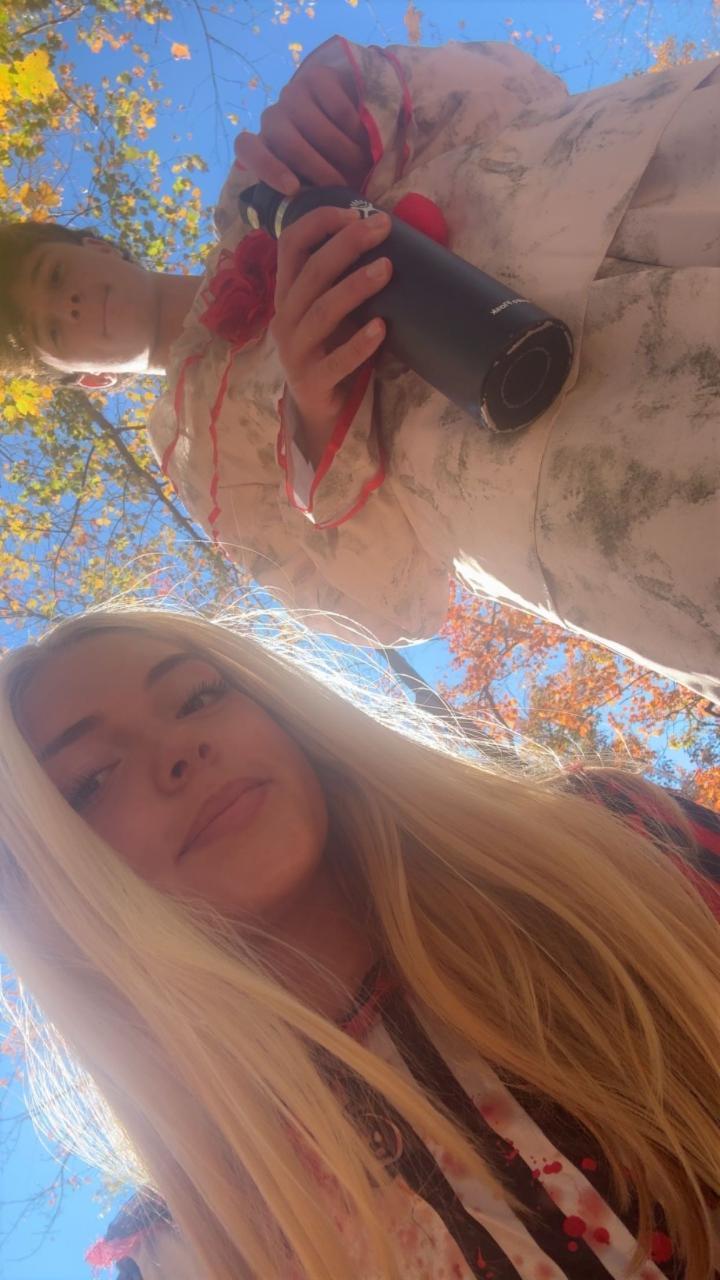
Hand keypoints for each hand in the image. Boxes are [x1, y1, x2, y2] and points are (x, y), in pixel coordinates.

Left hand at [234, 65, 371, 196]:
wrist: (359, 122)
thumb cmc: (336, 164)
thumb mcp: (319, 184)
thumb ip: (308, 194)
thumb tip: (310, 220)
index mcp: (266, 145)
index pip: (247, 148)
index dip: (267, 168)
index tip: (293, 189)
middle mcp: (274, 117)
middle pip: (288, 143)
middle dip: (320, 169)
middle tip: (345, 185)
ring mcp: (294, 94)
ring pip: (315, 126)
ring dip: (342, 151)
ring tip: (362, 164)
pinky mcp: (317, 76)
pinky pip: (335, 105)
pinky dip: (352, 125)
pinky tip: (362, 135)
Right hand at [272, 205, 391, 464]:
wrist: (317, 410)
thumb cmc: (329, 350)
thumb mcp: (327, 309)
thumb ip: (338, 278)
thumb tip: (382, 232)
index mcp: (287, 294)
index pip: (291, 243)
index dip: (320, 222)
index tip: (356, 211)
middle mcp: (286, 318)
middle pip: (311, 272)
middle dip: (347, 244)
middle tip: (382, 227)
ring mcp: (296, 351)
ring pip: (322, 312)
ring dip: (355, 287)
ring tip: (387, 269)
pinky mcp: (312, 382)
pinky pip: (336, 361)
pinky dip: (359, 344)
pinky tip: (381, 329)